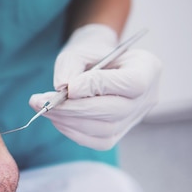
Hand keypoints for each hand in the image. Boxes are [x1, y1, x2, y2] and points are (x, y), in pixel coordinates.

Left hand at [29, 24, 161, 149]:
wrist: (96, 65)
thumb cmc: (90, 55)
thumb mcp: (79, 50)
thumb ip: (70, 65)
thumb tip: (63, 88)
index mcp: (147, 68)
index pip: (132, 83)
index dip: (100, 87)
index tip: (70, 87)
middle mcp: (147, 97)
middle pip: (116, 111)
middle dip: (76, 108)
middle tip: (44, 102)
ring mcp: (134, 119)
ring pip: (105, 130)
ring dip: (69, 121)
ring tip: (44, 107)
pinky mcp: (118, 134)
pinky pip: (96, 141)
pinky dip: (72, 131)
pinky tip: (56, 117)